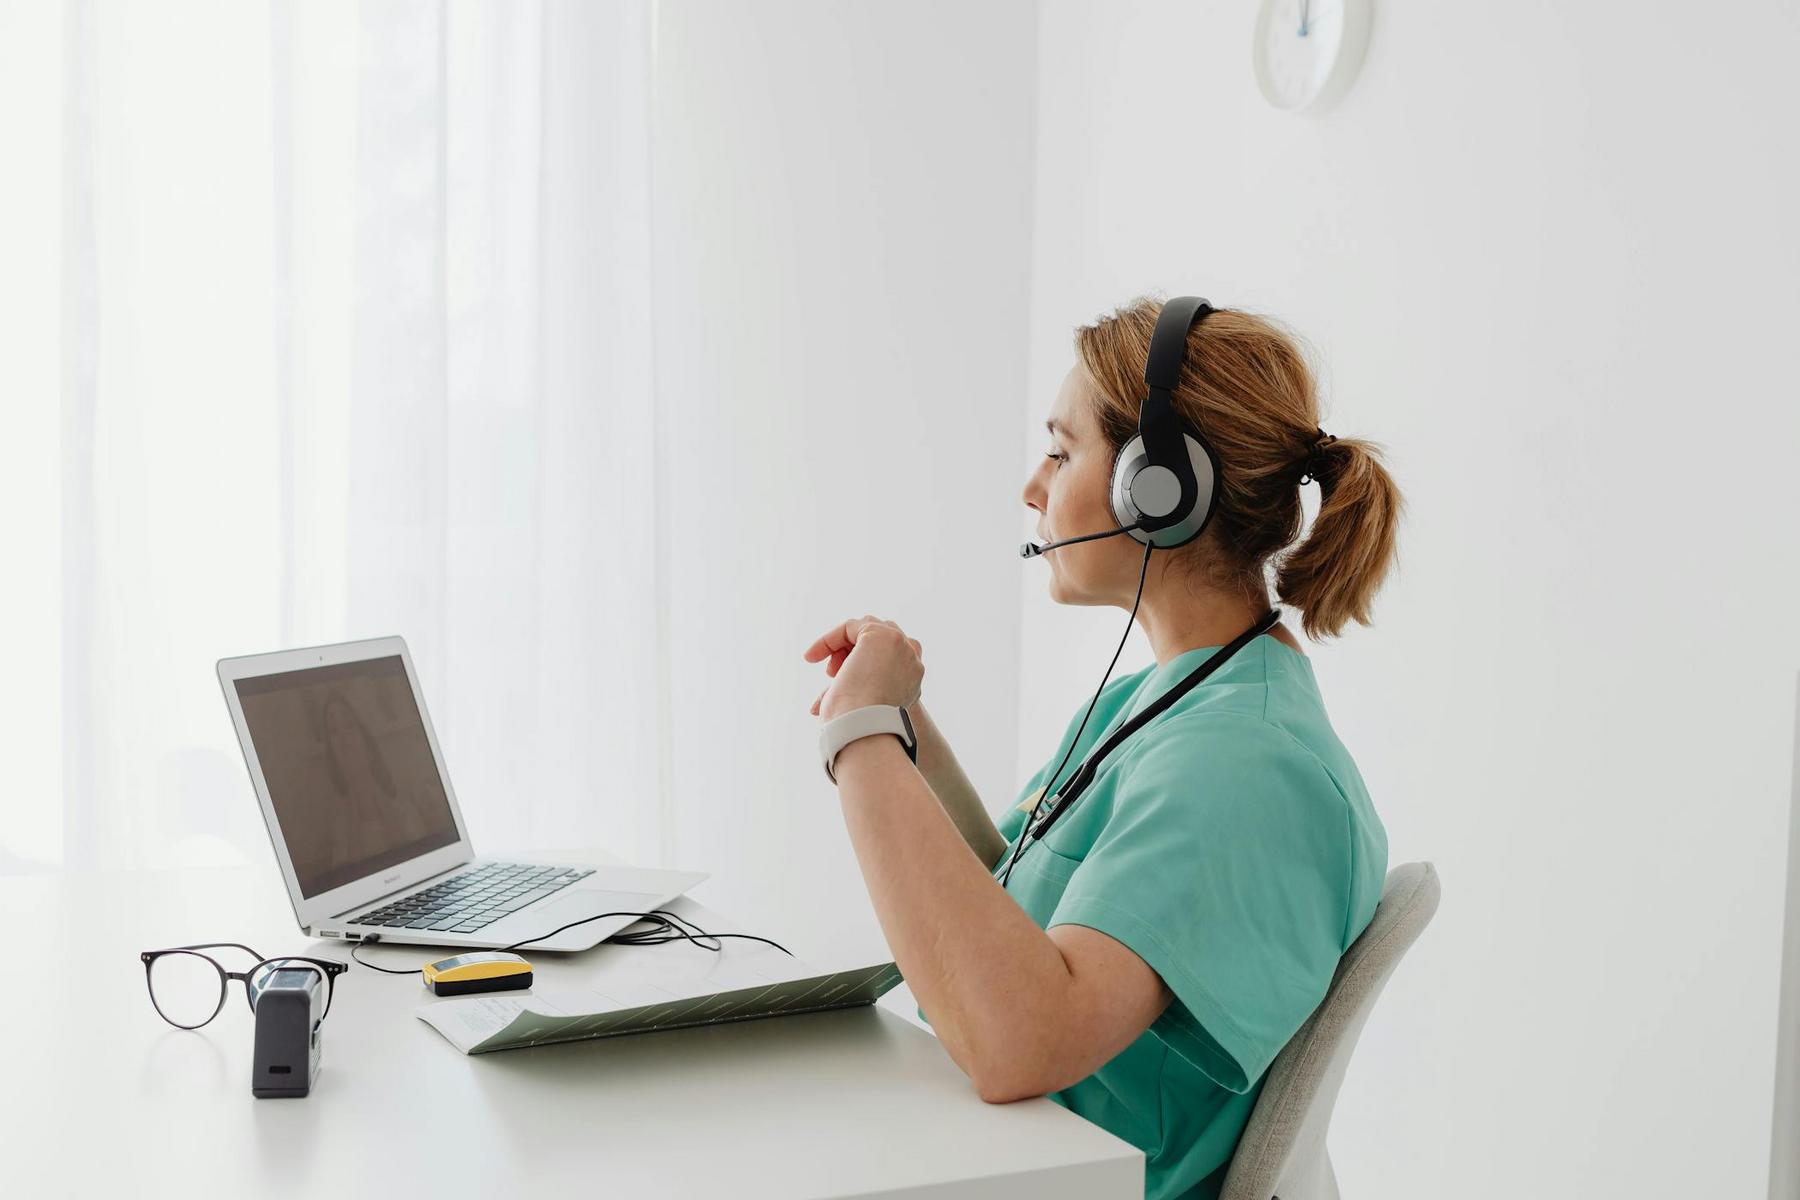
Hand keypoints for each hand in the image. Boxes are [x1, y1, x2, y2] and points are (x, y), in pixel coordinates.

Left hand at [803, 614, 923, 721]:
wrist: (864, 727)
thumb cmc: (858, 725)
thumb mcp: (857, 706)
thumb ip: (848, 694)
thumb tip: (817, 707)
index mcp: (912, 679)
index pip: (887, 656)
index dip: (858, 662)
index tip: (834, 676)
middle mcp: (912, 659)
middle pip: (879, 638)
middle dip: (852, 652)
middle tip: (832, 673)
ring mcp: (900, 644)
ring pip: (866, 628)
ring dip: (842, 645)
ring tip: (830, 671)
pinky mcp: (880, 635)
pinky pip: (850, 627)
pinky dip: (830, 639)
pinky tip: (813, 656)